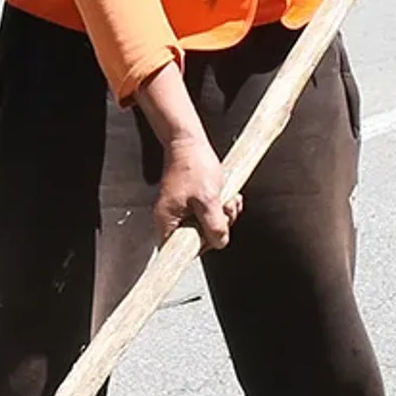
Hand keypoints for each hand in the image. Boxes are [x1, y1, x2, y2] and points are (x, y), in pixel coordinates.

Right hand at [154, 132, 237, 249]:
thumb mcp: (209, 198)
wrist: (188, 142)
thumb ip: (214, 225)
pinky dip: (220, 209)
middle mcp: (171, 220)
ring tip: (228, 200)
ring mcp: (180, 213)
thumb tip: (220, 242)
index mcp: (167, 221)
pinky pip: (207, 216)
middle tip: (226, 211)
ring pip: (205, 227)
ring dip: (222, 216)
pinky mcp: (189, 205)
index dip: (201, 248)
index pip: (181, 252)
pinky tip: (226, 198)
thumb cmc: (192, 165)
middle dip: (217, 227)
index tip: (213, 239)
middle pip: (197, 240)